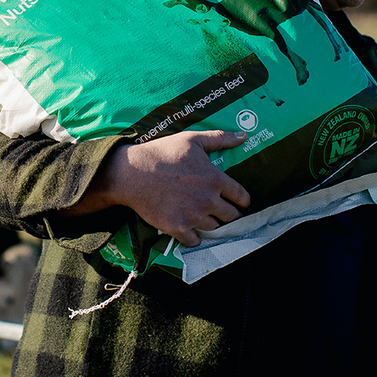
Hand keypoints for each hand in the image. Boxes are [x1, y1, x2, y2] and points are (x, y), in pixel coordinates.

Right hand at [59, 130, 250, 247]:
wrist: (132, 173)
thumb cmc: (163, 153)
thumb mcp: (192, 139)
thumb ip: (220, 138)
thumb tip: (243, 136)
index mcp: (215, 179)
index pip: (242, 197)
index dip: (242, 200)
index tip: (238, 201)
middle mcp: (208, 200)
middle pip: (232, 216)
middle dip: (229, 213)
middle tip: (220, 210)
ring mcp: (193, 216)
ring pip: (215, 228)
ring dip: (211, 223)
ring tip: (204, 217)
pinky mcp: (177, 228)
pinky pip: (195, 240)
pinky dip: (194, 237)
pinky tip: (190, 228)